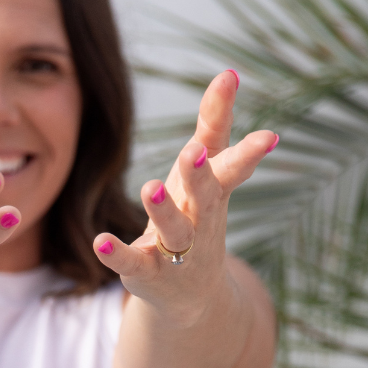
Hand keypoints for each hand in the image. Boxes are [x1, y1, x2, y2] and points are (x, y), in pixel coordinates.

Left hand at [92, 70, 275, 322]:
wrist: (190, 294)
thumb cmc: (196, 216)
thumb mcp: (205, 171)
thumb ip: (213, 124)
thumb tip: (228, 73)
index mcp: (213, 193)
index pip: (232, 168)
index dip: (249, 152)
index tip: (268, 137)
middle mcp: (200, 221)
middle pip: (204, 197)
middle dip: (199, 175)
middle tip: (192, 152)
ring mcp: (175, 250)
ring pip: (173, 230)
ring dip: (162, 210)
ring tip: (148, 187)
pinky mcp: (147, 272)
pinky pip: (132, 262)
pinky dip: (116, 253)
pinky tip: (100, 241)